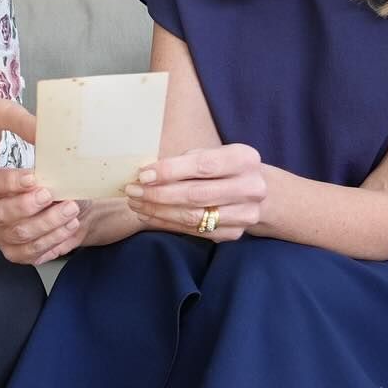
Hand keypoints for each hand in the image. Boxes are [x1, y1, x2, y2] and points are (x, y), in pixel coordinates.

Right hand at [0, 168, 88, 265]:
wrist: (73, 210)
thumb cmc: (56, 188)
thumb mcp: (50, 171)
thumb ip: (44, 167)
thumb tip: (48, 161)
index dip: (12, 182)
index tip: (33, 178)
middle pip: (1, 213)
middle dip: (27, 205)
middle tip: (49, 196)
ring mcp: (1, 235)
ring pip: (20, 233)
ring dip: (48, 222)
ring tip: (70, 210)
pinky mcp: (15, 253)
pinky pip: (32, 250)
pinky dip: (53, 239)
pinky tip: (68, 227)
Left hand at [123, 145, 266, 239]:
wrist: (254, 192)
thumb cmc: (222, 168)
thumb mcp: (209, 154)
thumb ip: (183, 161)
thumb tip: (147, 173)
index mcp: (244, 159)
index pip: (203, 165)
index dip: (170, 171)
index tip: (143, 175)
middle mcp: (251, 188)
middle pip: (196, 194)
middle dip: (158, 194)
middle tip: (132, 191)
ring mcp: (245, 214)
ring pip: (193, 216)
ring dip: (158, 211)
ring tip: (136, 204)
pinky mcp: (234, 233)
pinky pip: (193, 231)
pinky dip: (167, 224)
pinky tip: (149, 216)